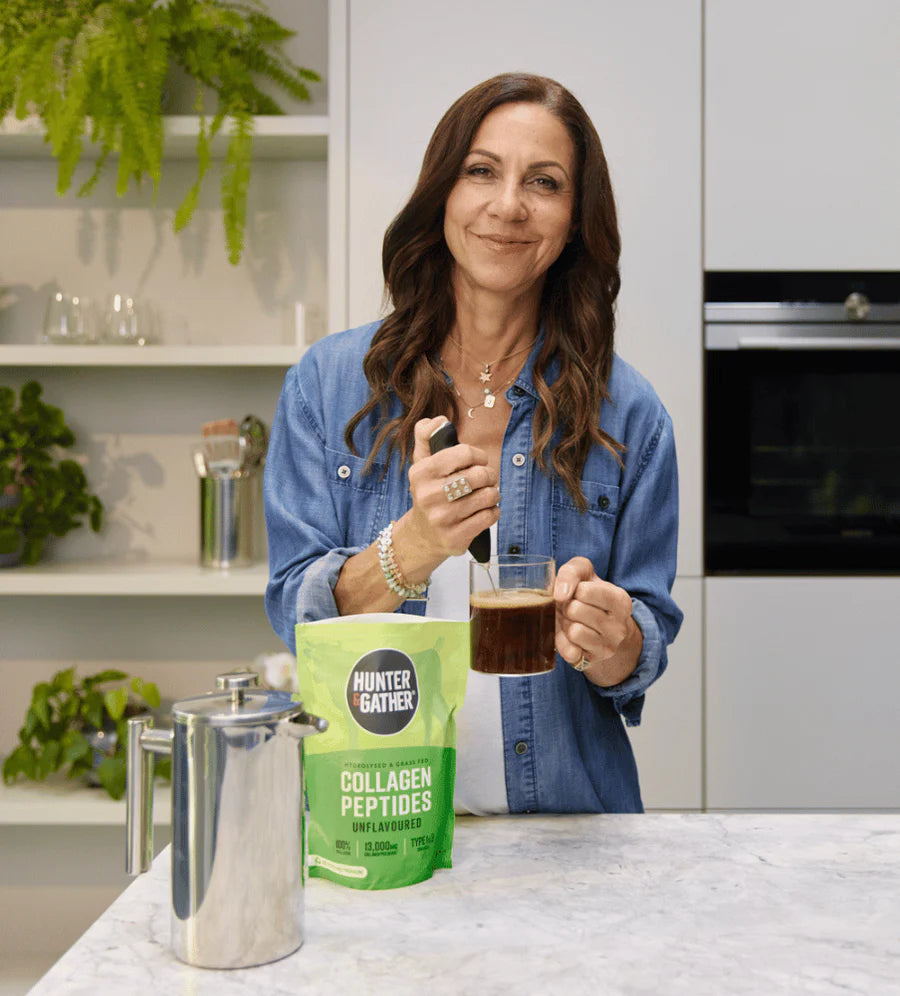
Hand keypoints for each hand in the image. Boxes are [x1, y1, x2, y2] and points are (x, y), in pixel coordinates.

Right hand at [400, 417, 499, 562]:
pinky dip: (493, 511)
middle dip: (489, 475)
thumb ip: (426, 435)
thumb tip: (438, 420)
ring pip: (488, 496)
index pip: (464, 453)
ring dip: (493, 494)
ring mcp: (441, 518)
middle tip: (485, 480)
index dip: (478, 455)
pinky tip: (485, 511)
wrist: (423, 534)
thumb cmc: (430, 491)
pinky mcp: (454, 537)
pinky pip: (489, 516)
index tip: (478, 461)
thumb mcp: (422, 462)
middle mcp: (428, 495)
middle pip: (479, 475)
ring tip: (486, 495)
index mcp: (420, 472)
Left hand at [553, 557, 639, 683]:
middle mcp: (620, 627)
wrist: (597, 627)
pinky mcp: (592, 661)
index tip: (578, 593)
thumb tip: (560, 594)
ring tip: (572, 621)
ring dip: (565, 623)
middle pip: (574, 610)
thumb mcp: (584, 573)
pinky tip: (570, 637)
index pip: (584, 591)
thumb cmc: (587, 594)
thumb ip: (572, 572)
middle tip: (572, 608)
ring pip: (573, 631)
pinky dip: (563, 641)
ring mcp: (608, 647)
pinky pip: (569, 651)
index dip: (573, 589)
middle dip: (566, 606)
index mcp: (620, 600)